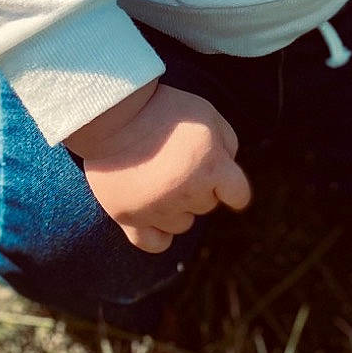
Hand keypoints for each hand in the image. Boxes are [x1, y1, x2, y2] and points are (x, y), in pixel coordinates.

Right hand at [63, 81, 251, 253]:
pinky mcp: (128, 217)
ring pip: (183, 224)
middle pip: (207, 205)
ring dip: (178, 207)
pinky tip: (155, 216)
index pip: (239, 195)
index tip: (224, 183)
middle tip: (177, 162)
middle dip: (200, 186)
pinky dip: (158, 234)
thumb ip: (227, 142)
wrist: (112, 113)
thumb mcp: (207, 113)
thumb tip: (229, 165)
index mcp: (212, 167)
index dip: (232, 187)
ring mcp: (158, 208)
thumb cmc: (162, 109)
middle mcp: (188, 193)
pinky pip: (153, 243)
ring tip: (160, 180)